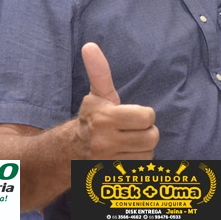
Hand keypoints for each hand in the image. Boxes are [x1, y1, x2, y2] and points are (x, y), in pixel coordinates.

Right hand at [77, 42, 158, 158]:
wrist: (68, 153)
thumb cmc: (91, 119)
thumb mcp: (97, 95)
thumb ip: (99, 71)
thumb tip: (90, 45)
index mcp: (105, 118)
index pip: (147, 117)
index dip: (144, 115)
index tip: (133, 115)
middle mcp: (105, 142)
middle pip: (152, 137)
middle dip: (146, 132)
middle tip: (132, 130)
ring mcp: (108, 162)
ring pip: (148, 155)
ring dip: (142, 148)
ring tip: (127, 142)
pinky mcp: (112, 176)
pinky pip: (141, 169)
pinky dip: (137, 162)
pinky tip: (125, 155)